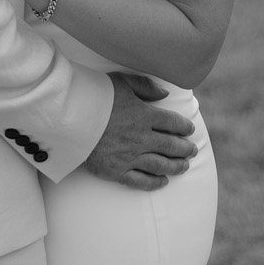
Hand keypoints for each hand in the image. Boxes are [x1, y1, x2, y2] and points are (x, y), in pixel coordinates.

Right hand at [85, 73, 197, 190]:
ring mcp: (130, 156)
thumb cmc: (96, 96)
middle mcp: (141, 138)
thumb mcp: (122, 82)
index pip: (173, 123)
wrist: (70, 118)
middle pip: (171, 146)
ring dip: (176, 166)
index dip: (184, 127)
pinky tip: (163, 181)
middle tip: (193, 150)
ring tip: (185, 166)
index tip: (190, 130)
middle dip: (185, 148)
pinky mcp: (117, 171)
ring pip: (160, 165)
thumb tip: (165, 94)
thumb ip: (145, 86)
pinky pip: (141, 181)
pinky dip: (155, 183)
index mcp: (144, 115)